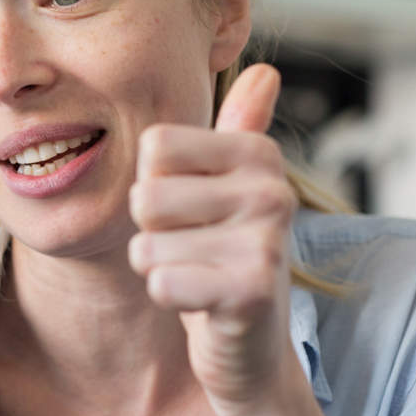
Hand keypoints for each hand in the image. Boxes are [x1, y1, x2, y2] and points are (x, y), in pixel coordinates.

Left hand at [127, 64, 298, 414]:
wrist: (250, 344)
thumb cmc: (222, 253)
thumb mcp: (227, 186)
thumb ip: (240, 128)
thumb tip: (266, 72)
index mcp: (258, 154)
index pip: (153, 146)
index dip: (154, 183)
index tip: (190, 208)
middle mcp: (271, 191)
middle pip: (144, 196)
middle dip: (152, 231)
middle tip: (192, 248)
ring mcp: (266, 242)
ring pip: (145, 244)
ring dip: (158, 267)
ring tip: (198, 274)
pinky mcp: (250, 292)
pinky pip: (160, 282)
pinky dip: (167, 297)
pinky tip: (201, 303)